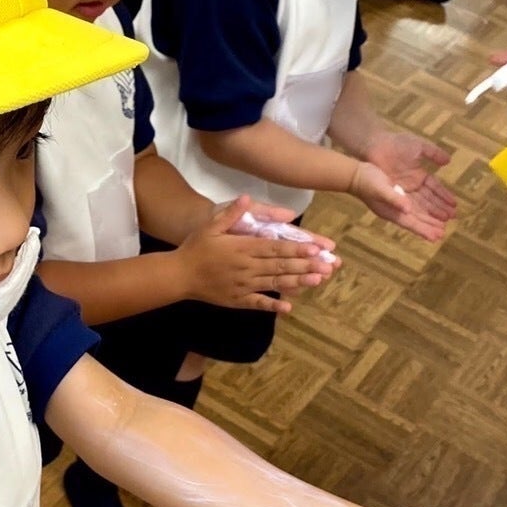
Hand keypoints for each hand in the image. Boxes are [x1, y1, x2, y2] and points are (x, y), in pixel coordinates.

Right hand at [178, 196, 337, 311]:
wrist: (178, 275)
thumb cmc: (195, 247)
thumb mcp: (211, 225)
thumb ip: (231, 214)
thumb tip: (247, 199)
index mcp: (243, 248)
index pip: (274, 247)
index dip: (296, 248)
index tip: (315, 247)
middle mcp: (246, 267)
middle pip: (280, 265)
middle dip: (305, 265)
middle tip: (327, 265)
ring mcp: (243, 285)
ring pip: (274, 282)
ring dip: (297, 282)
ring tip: (317, 281)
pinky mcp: (237, 299)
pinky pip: (258, 303)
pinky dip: (272, 305)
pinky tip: (288, 307)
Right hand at [348, 161, 447, 242]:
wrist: (356, 174)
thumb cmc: (367, 183)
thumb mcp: (380, 190)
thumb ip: (394, 199)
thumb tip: (408, 209)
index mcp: (391, 212)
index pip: (411, 223)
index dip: (424, 230)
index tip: (437, 236)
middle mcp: (396, 210)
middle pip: (416, 220)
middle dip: (430, 226)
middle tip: (443, 232)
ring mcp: (397, 203)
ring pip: (418, 212)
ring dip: (430, 217)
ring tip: (443, 222)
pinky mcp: (399, 195)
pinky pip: (416, 203)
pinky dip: (425, 206)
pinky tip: (432, 207)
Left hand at [363, 128, 456, 224]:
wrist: (375, 146)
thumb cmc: (396, 144)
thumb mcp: (419, 146)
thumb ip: (434, 153)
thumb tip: (448, 160)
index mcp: (419, 175)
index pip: (435, 189)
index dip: (444, 197)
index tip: (455, 205)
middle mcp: (411, 186)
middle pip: (428, 201)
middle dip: (439, 211)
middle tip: (451, 219)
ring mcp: (401, 192)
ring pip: (418, 208)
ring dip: (429, 218)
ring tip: (441, 228)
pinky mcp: (392, 196)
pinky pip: (405, 209)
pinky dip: (414, 217)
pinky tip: (423, 225)